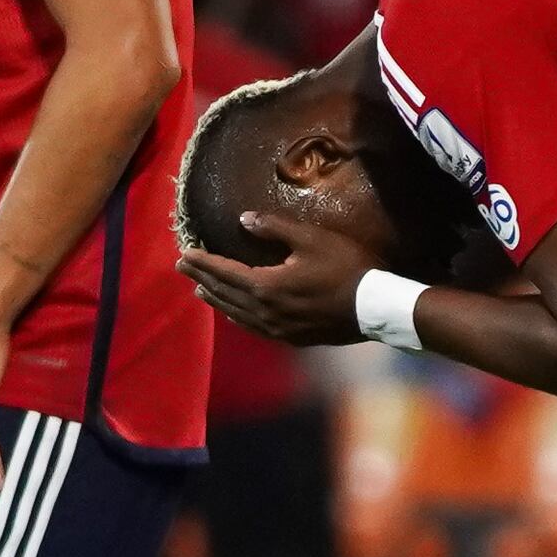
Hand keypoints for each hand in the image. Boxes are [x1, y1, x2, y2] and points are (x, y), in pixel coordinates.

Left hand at [181, 211, 374, 348]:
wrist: (374, 308)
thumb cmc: (345, 268)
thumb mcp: (310, 239)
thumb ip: (274, 228)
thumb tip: (243, 220)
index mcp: (266, 286)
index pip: (225, 272)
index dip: (203, 261)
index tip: (184, 253)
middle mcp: (264, 312)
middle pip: (225, 294)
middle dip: (203, 279)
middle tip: (182, 267)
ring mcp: (277, 329)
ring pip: (236, 314)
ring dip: (216, 300)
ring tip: (200, 290)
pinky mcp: (291, 337)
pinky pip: (253, 327)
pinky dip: (237, 317)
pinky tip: (233, 314)